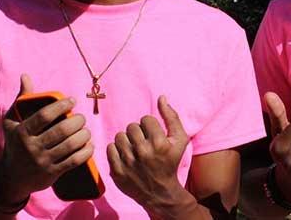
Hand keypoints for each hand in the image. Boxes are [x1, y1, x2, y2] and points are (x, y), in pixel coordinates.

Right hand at [0, 74, 94, 204]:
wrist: (11, 176)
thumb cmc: (15, 143)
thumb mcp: (11, 121)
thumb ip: (21, 99)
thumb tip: (25, 76)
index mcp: (22, 132)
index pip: (45, 116)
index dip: (62, 106)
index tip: (72, 101)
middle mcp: (32, 147)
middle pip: (61, 131)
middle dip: (77, 121)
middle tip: (81, 118)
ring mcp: (42, 161)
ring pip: (70, 146)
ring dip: (84, 135)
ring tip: (86, 130)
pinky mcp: (52, 173)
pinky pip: (74, 161)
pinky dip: (85, 152)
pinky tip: (89, 145)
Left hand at [107, 96, 192, 213]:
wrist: (160, 193)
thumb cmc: (170, 163)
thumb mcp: (179, 140)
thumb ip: (172, 117)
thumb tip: (161, 98)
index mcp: (159, 143)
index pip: (146, 119)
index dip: (151, 126)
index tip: (153, 136)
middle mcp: (143, 152)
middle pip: (132, 126)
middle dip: (138, 133)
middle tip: (144, 144)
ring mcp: (128, 162)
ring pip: (120, 136)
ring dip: (127, 141)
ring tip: (134, 149)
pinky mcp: (117, 171)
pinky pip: (110, 148)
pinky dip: (117, 150)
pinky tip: (126, 156)